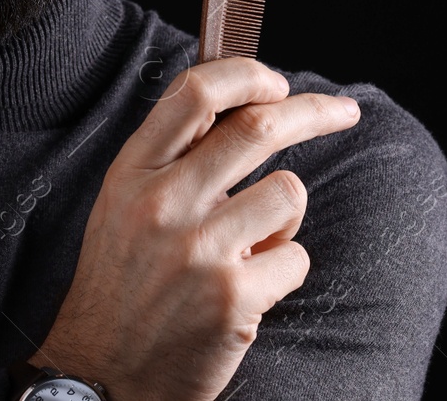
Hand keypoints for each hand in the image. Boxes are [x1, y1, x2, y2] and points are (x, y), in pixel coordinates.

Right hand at [27, 58, 358, 400]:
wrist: (101, 373)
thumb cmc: (123, 283)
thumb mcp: (123, 205)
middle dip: (314, 111)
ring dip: (285, 217)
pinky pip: (296, 258)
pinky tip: (247, 291)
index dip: (247, 74)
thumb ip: (170, 159)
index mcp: (132, 173)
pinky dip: (282, 272)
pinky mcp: (232, 297)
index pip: (195, 93)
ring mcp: (199, 249)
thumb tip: (242, 108)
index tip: (277, 82)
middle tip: (344, 111)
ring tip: (251, 246)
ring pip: (288, 192)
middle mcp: (163, 203)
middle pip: (258, 127)